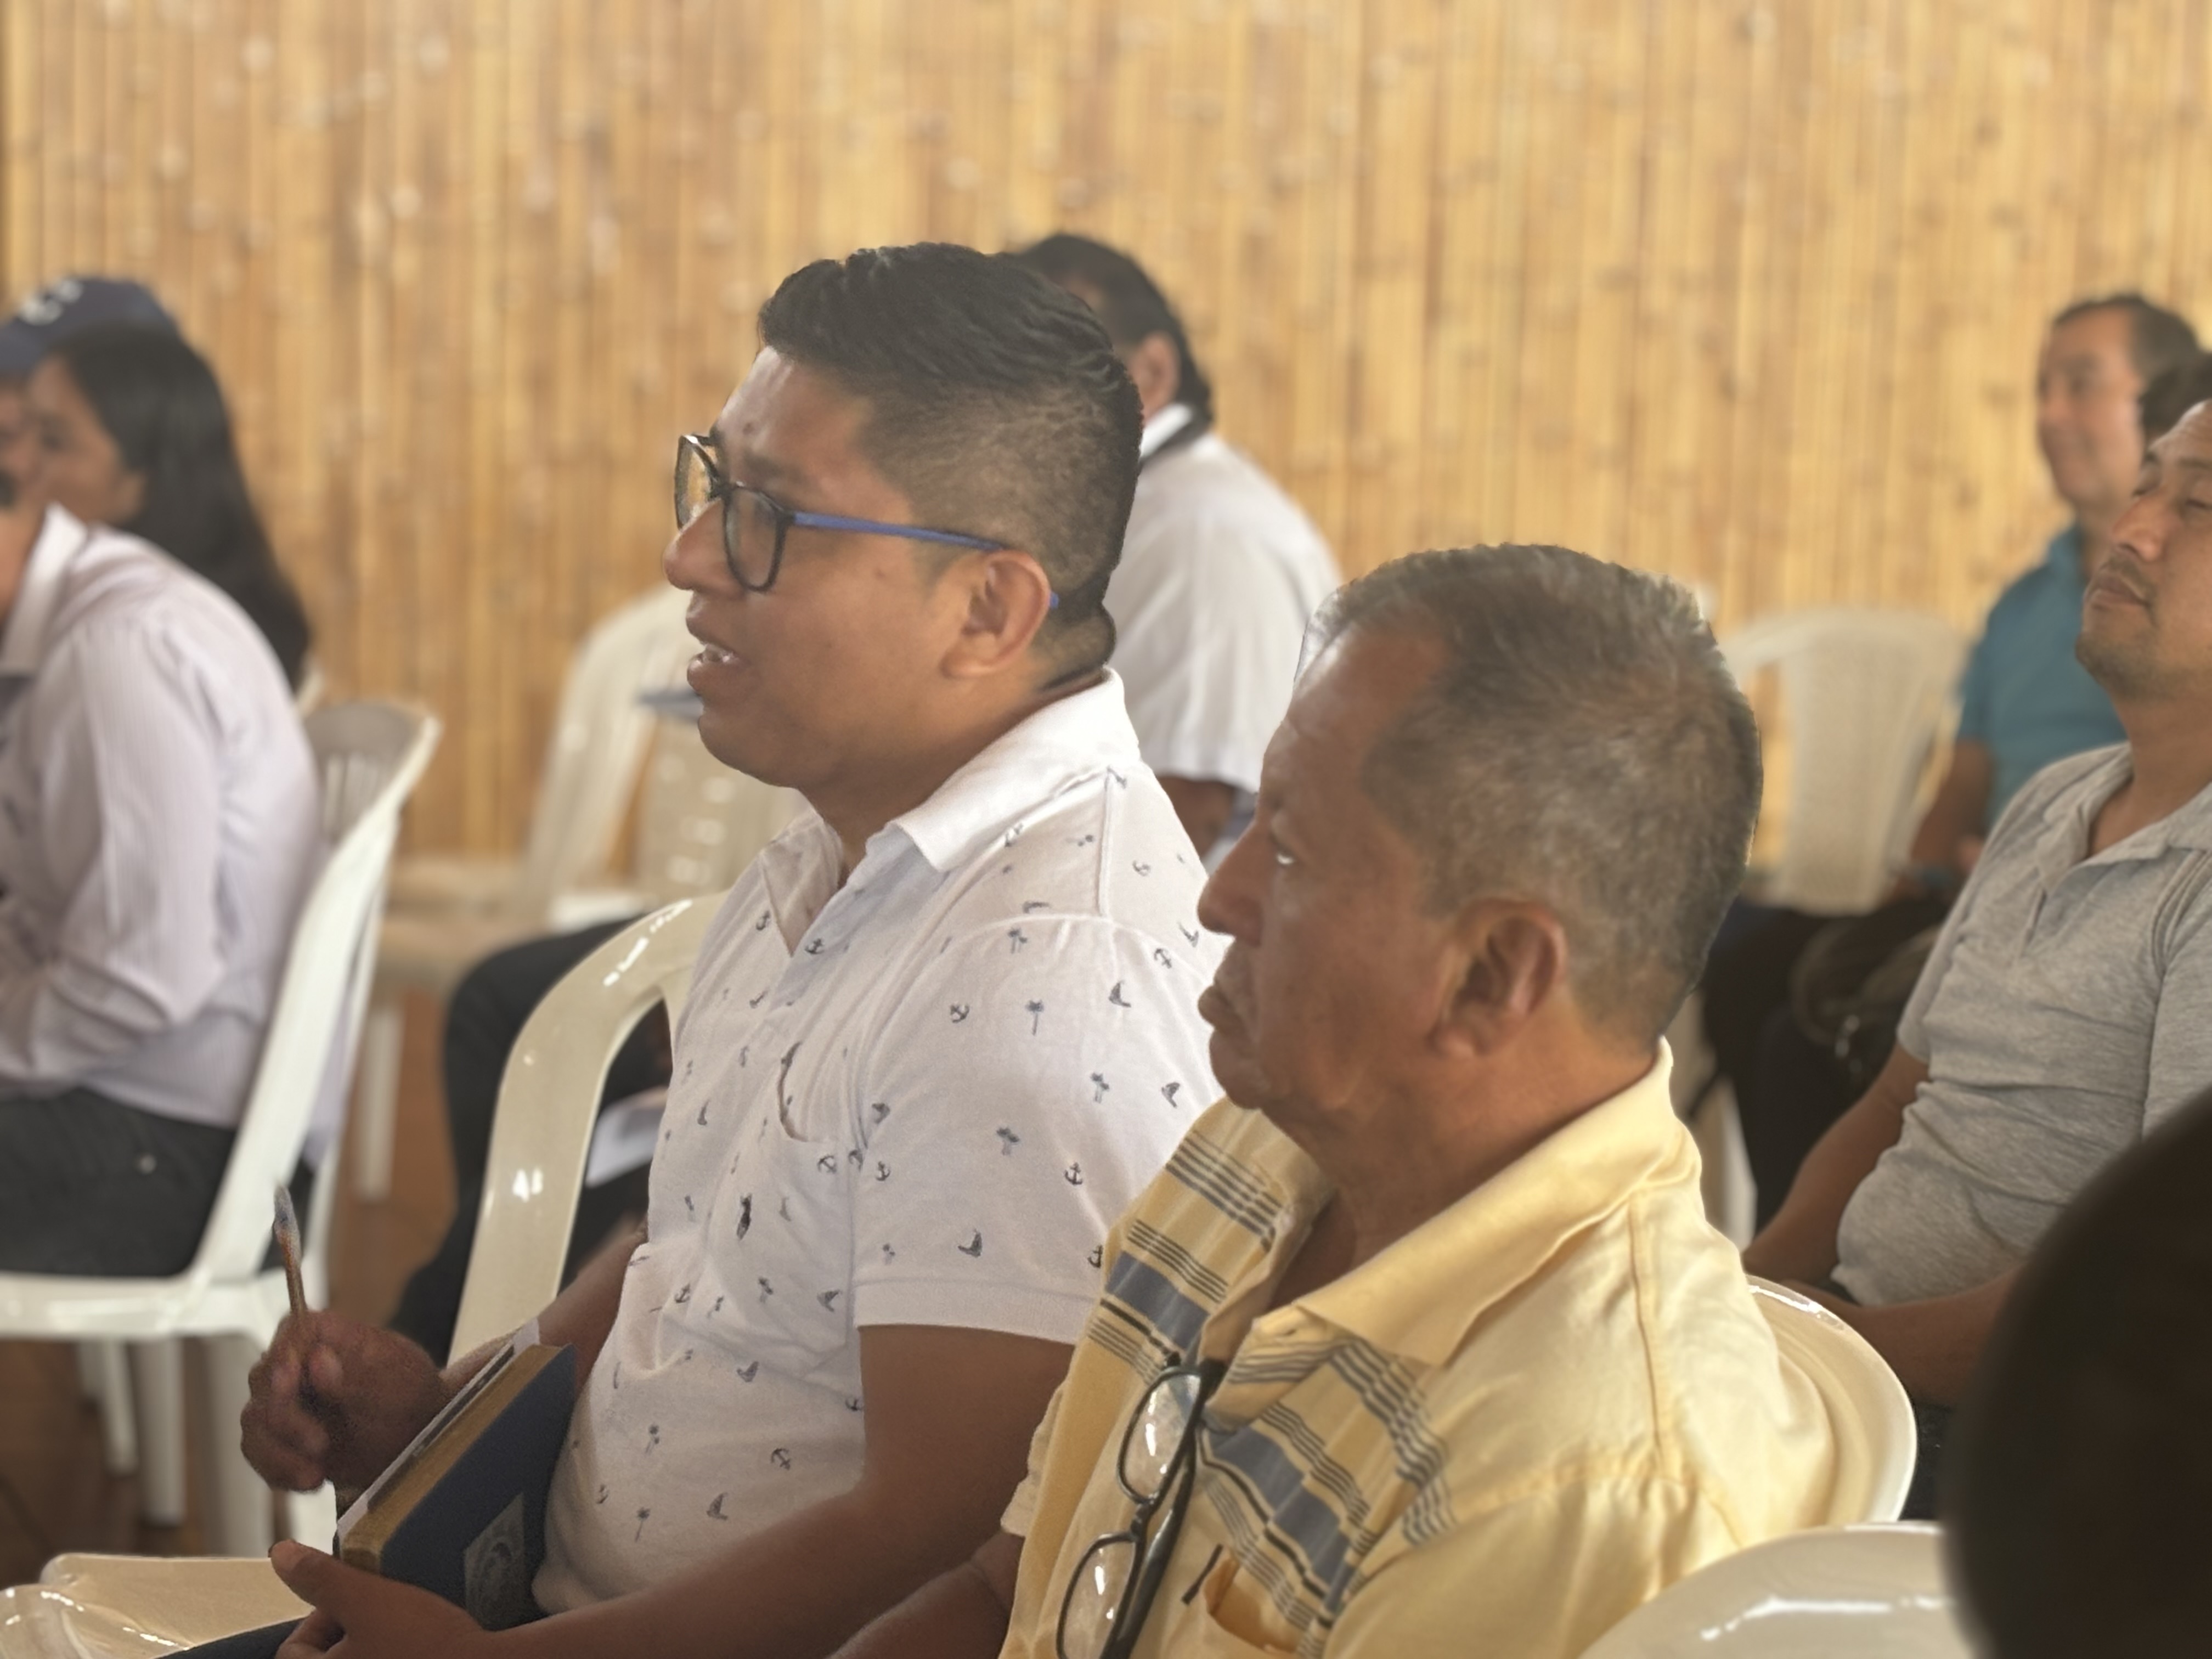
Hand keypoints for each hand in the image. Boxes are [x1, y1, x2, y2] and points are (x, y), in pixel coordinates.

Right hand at [243, 1312, 451, 1492]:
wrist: (412, 1438)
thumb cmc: (409, 1397)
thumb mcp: (398, 1386)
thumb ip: (357, 1376)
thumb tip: (318, 1359)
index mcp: (328, 1334)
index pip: (290, 1334)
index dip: (283, 1359)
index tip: (290, 1381)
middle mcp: (297, 1361)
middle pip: (263, 1381)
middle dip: (286, 1419)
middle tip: (321, 1445)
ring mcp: (283, 1399)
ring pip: (255, 1421)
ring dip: (280, 1454)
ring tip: (315, 1476)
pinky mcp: (278, 1435)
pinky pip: (258, 1453)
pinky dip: (279, 1471)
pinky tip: (311, 1481)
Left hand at [268, 1540, 496, 1657]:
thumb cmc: (422, 1642)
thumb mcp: (368, 1600)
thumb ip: (322, 1578)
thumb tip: (279, 1553)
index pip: (294, 1650)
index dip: (320, 1614)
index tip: (358, 1597)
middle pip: (330, 1657)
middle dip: (350, 1630)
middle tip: (381, 1608)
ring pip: (364, 1658)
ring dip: (374, 1643)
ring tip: (402, 1622)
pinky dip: (397, 1653)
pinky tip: (421, 1643)